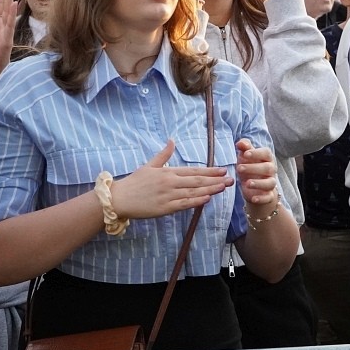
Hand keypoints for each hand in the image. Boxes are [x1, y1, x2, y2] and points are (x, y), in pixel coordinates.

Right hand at [109, 139, 231, 218]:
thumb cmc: (134, 182)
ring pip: (194, 192)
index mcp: (167, 172)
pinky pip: (184, 204)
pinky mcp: (165, 208)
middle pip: (197, 181)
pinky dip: (197, 201)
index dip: (209, 170)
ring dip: (210, 189)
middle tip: (230, 179)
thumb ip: (163, 155)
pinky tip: (208, 199)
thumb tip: (172, 140)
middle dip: (215, 180)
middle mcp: (170, 183)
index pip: (193, 170)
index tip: (222, 170)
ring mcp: (168, 196)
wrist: (120, 199)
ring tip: (223, 188)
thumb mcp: (149, 165)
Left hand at [235, 139, 277, 208]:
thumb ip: (244, 148)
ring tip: (247, 183)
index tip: (245, 154)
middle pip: (268, 168)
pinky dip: (261, 198)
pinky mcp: (268, 196)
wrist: (253, 187)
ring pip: (270, 183)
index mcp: (266, 158)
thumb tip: (240, 143)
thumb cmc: (249, 167)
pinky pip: (268, 197)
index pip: (266, 153)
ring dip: (258, 183)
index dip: (256, 153)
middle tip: (239, 168)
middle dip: (253, 168)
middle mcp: (271, 170)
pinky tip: (253, 198)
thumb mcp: (245, 157)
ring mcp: (271, 183)